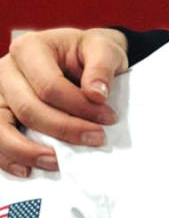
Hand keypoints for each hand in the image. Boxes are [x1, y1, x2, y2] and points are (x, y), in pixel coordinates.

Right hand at [0, 28, 127, 175]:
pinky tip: (27, 169)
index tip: (108, 118)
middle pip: (28, 109)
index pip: (50, 86)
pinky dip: (8, 158)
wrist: (76, 55)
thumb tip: (97, 94)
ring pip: (1, 129)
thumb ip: (101, 67)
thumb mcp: (102, 48)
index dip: (79, 106)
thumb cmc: (86, 52)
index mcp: (30, 48)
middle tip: (95, 139)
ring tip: (57, 163)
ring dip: (29, 151)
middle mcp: (5, 69)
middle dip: (63, 129)